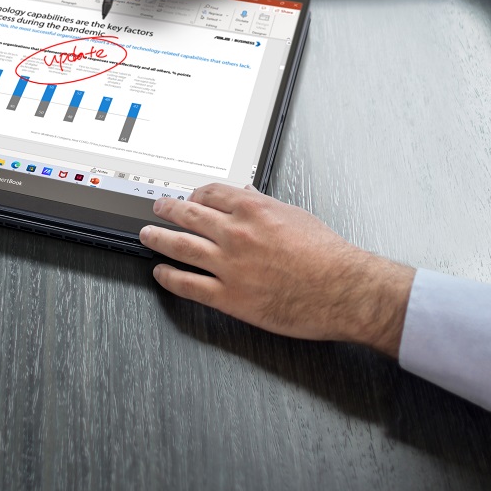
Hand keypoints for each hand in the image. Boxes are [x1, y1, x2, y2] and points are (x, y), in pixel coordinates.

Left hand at [140, 185, 413, 356]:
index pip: (212, 193)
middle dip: (168, 209)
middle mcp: (236, 233)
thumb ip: (266, 204)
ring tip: (148, 235)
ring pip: (180, 246)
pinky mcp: (229, 297)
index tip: (190, 197)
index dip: (196, 194)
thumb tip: (247, 194)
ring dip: (159, 239)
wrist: (342, 289)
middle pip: (189, 214)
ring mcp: (229, 266)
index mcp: (254, 209)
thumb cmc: (328, 255)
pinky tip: (161, 273)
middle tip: (158, 208)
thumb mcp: (297, 215)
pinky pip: (188, 285)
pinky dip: (169, 278)